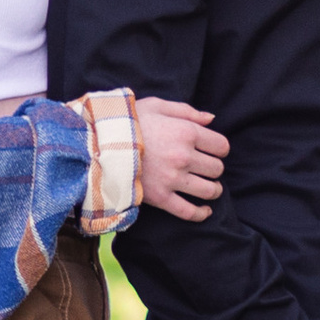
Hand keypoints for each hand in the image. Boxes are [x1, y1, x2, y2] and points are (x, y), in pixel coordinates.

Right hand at [133, 97, 227, 223]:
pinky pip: (189, 212)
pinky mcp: (160, 197)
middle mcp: (183, 156)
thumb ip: (186, 111)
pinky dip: (201, 214)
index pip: (221, 146)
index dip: (219, 149)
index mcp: (185, 132)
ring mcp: (172, 179)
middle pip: (217, 169)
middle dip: (214, 168)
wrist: (97, 144)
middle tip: (204, 168)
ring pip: (209, 191)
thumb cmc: (128, 121)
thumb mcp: (156, 105)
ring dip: (213, 190)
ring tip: (208, 187)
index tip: (212, 151)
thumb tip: (211, 119)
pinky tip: (205, 211)